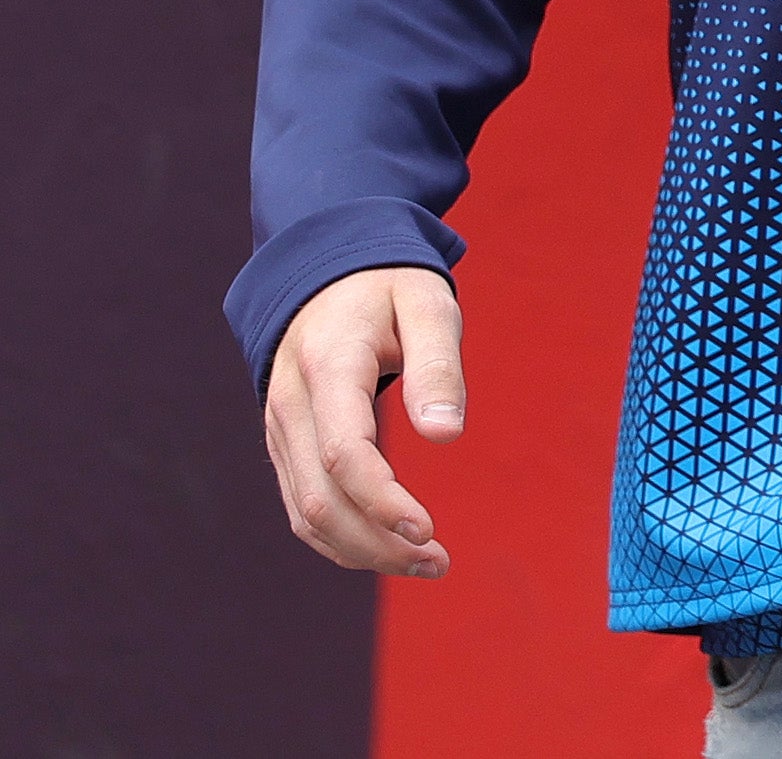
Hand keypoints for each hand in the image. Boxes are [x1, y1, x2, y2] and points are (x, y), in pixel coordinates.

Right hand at [262, 265, 462, 576]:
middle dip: (377, 542)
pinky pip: (301, 506)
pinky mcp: (285, 445)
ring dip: (361, 550)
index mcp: (328, 366)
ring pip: (305, 514)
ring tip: (426, 563)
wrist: (323, 272)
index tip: (427, 529)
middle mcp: (291, 406)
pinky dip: (340, 537)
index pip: (343, 451)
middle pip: (319, 499)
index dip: (381, 499)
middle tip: (439, 562)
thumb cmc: (387, 287)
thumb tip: (446, 435)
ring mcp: (280, 430)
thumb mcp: (426, 302)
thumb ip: (436, 364)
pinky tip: (386, 547)